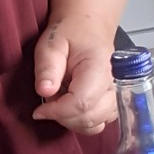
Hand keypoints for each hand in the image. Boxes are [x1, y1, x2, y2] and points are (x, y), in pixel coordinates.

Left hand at [32, 16, 117, 134]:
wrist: (87, 27)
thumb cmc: (70, 33)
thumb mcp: (51, 43)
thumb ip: (48, 67)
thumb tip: (45, 91)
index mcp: (99, 69)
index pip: (82, 102)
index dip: (57, 111)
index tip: (39, 110)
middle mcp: (113, 86)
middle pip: (90, 118)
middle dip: (62, 117)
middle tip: (47, 101)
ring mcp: (114, 96)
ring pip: (95, 125)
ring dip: (71, 121)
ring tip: (59, 101)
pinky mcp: (111, 104)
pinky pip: (98, 123)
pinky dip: (81, 121)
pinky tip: (69, 106)